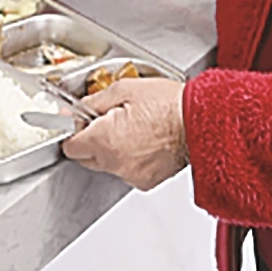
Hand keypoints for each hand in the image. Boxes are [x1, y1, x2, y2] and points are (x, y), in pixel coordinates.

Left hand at [62, 77, 188, 190]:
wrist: (201, 122)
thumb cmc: (169, 105)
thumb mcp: (125, 89)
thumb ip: (93, 101)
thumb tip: (76, 109)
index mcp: (104, 140)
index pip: (70, 146)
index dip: (74, 131)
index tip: (81, 121)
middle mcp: (114, 162)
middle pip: (86, 157)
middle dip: (91, 140)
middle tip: (108, 120)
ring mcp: (131, 174)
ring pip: (108, 164)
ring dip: (112, 149)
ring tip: (134, 128)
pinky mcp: (146, 181)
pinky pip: (128, 170)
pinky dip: (131, 159)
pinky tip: (145, 141)